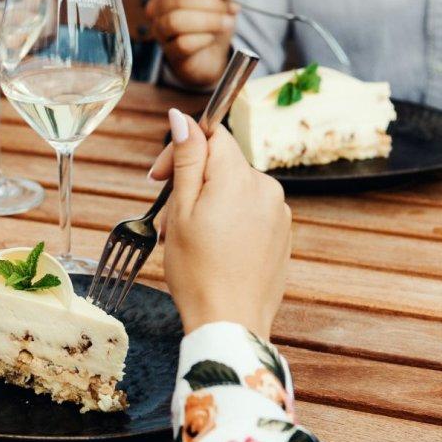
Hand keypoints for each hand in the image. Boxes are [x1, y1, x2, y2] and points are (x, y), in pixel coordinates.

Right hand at [145, 0, 236, 88]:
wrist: (213, 51)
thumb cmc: (211, 17)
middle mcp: (157, 8)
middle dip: (210, 2)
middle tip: (230, 7)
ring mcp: (160, 31)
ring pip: (177, 21)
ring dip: (209, 21)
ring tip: (227, 22)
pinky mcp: (169, 52)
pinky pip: (183, 43)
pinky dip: (203, 38)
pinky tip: (212, 37)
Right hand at [150, 109, 290, 339]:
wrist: (230, 323)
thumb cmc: (198, 272)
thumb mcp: (182, 210)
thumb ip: (187, 158)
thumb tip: (182, 118)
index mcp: (239, 177)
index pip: (213, 135)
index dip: (183, 148)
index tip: (160, 176)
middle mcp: (267, 188)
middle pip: (223, 163)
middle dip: (192, 180)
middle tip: (168, 215)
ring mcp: (279, 213)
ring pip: (235, 189)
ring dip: (208, 203)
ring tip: (187, 238)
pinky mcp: (282, 235)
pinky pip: (251, 212)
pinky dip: (228, 221)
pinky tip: (211, 249)